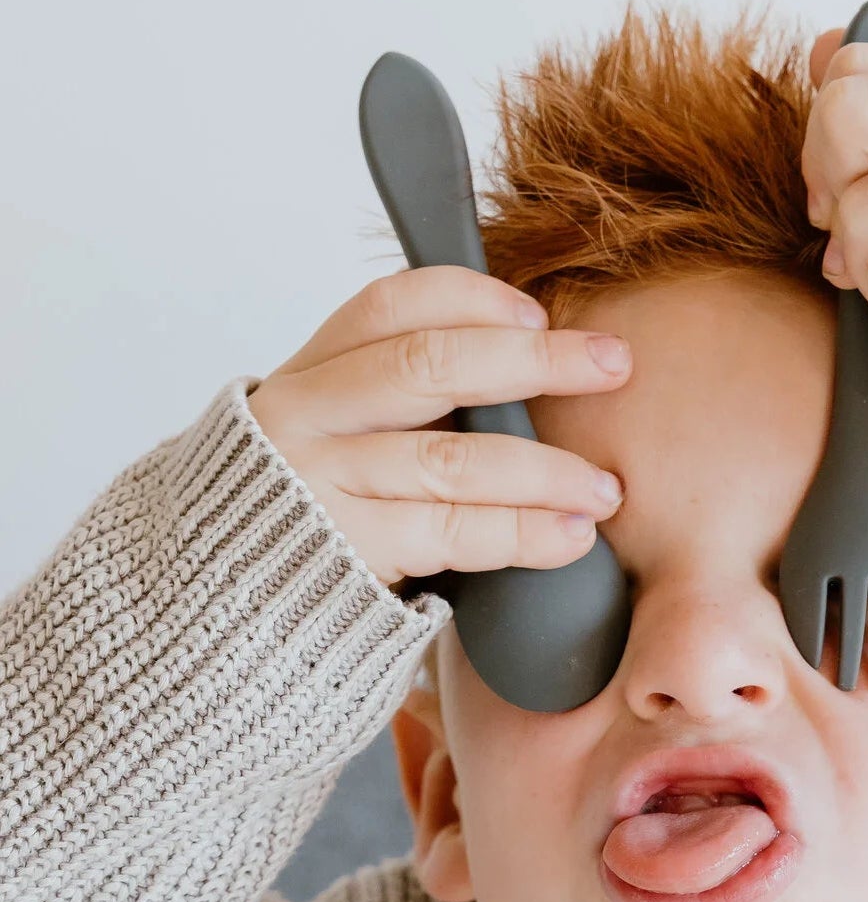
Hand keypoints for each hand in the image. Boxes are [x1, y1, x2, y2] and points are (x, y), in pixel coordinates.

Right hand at [247, 267, 631, 587]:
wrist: (219, 601)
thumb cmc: (312, 508)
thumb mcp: (338, 434)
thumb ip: (405, 398)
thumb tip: (532, 356)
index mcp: (310, 373)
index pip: (391, 306)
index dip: (472, 299)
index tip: (538, 312)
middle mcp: (307, 416)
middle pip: (429, 367)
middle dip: (535, 362)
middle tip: (613, 365)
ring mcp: (320, 483)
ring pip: (452, 459)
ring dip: (545, 470)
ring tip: (605, 488)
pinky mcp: (343, 551)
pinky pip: (451, 531)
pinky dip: (522, 533)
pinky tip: (571, 536)